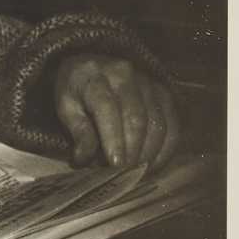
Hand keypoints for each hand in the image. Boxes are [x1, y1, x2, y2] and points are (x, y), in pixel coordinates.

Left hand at [55, 54, 179, 169]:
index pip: (107, 109)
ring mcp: (147, 82)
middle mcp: (124, 75)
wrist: (91, 65)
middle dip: (132, 150)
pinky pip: (172, 122)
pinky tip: (154, 163)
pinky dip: (166, 147)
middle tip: (125, 173)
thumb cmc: (76, 90)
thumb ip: (77, 130)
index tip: (115, 164)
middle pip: (136, 118)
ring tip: (137, 170)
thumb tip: (84, 159)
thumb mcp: (66, 106)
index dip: (113, 139)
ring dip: (150, 151)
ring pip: (157, 122)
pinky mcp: (163, 91)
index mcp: (94, 77)